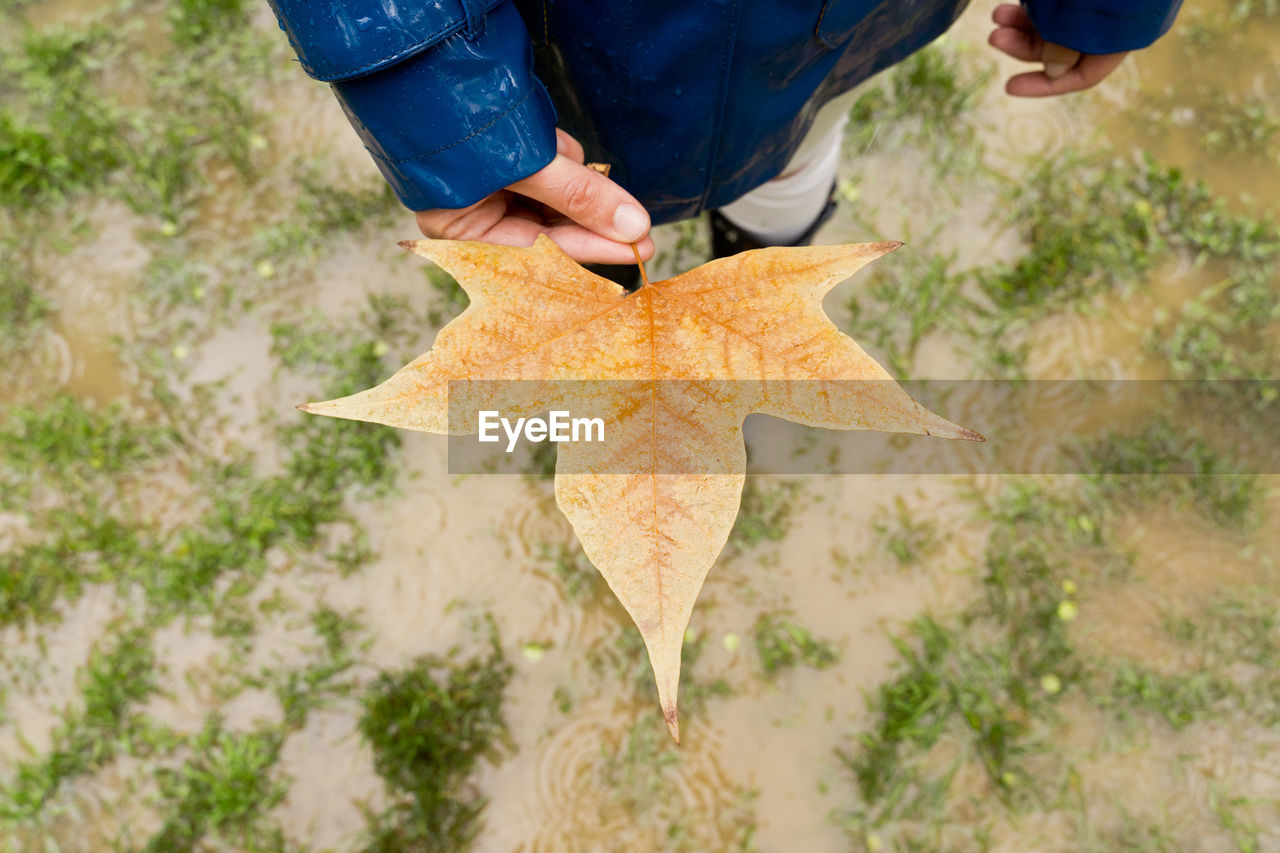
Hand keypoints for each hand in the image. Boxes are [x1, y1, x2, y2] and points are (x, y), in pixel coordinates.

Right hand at [415, 128, 653, 263]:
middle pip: (550, 227)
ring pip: (554, 194)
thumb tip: (633, 227)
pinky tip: (547, 137)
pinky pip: (547, 166)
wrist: (417, 58)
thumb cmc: (454, 117)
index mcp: (462, 232)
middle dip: (582, 209)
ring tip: (555, 150)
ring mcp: (489, 185)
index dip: (593, 248)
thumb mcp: (522, 162)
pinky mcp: (504, 158)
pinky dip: (557, 153)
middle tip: (633, 217)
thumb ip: (578, 195)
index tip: (639, 247)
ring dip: (567, 173)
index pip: (541, 252)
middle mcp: (474, 215)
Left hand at [988, 4, 1127, 96]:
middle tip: (995, 37)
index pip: (1083, 76)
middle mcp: (1112, 22)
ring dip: (1024, 22)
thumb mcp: (1079, 19)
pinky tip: (1015, 4)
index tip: (1009, 87)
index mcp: (1123, 36)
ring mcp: (1099, 2)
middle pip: (1063, 47)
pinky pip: (1057, 3)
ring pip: (1056, 22)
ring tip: (998, 15)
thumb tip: (1053, 71)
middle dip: (1025, 44)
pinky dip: (1035, 5)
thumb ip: (1065, 46)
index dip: (1044, 86)